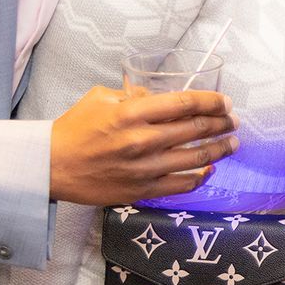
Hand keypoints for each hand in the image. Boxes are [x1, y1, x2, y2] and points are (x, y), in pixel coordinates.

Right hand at [49, 85, 236, 205]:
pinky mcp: (142, 189)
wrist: (50, 166)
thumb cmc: (74, 129)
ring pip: (195, 158)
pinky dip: (201, 177)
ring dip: (220, 150)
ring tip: (233, 143)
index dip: (211, 102)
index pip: (184, 103)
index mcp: (131, 113)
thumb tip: (157, 96)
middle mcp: (142, 140)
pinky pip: (181, 184)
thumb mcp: (100, 98)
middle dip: (222, 124)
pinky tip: (209, 169)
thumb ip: (132, 95)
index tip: (226, 102)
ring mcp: (144, 168)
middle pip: (196, 130)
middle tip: (234, 121)